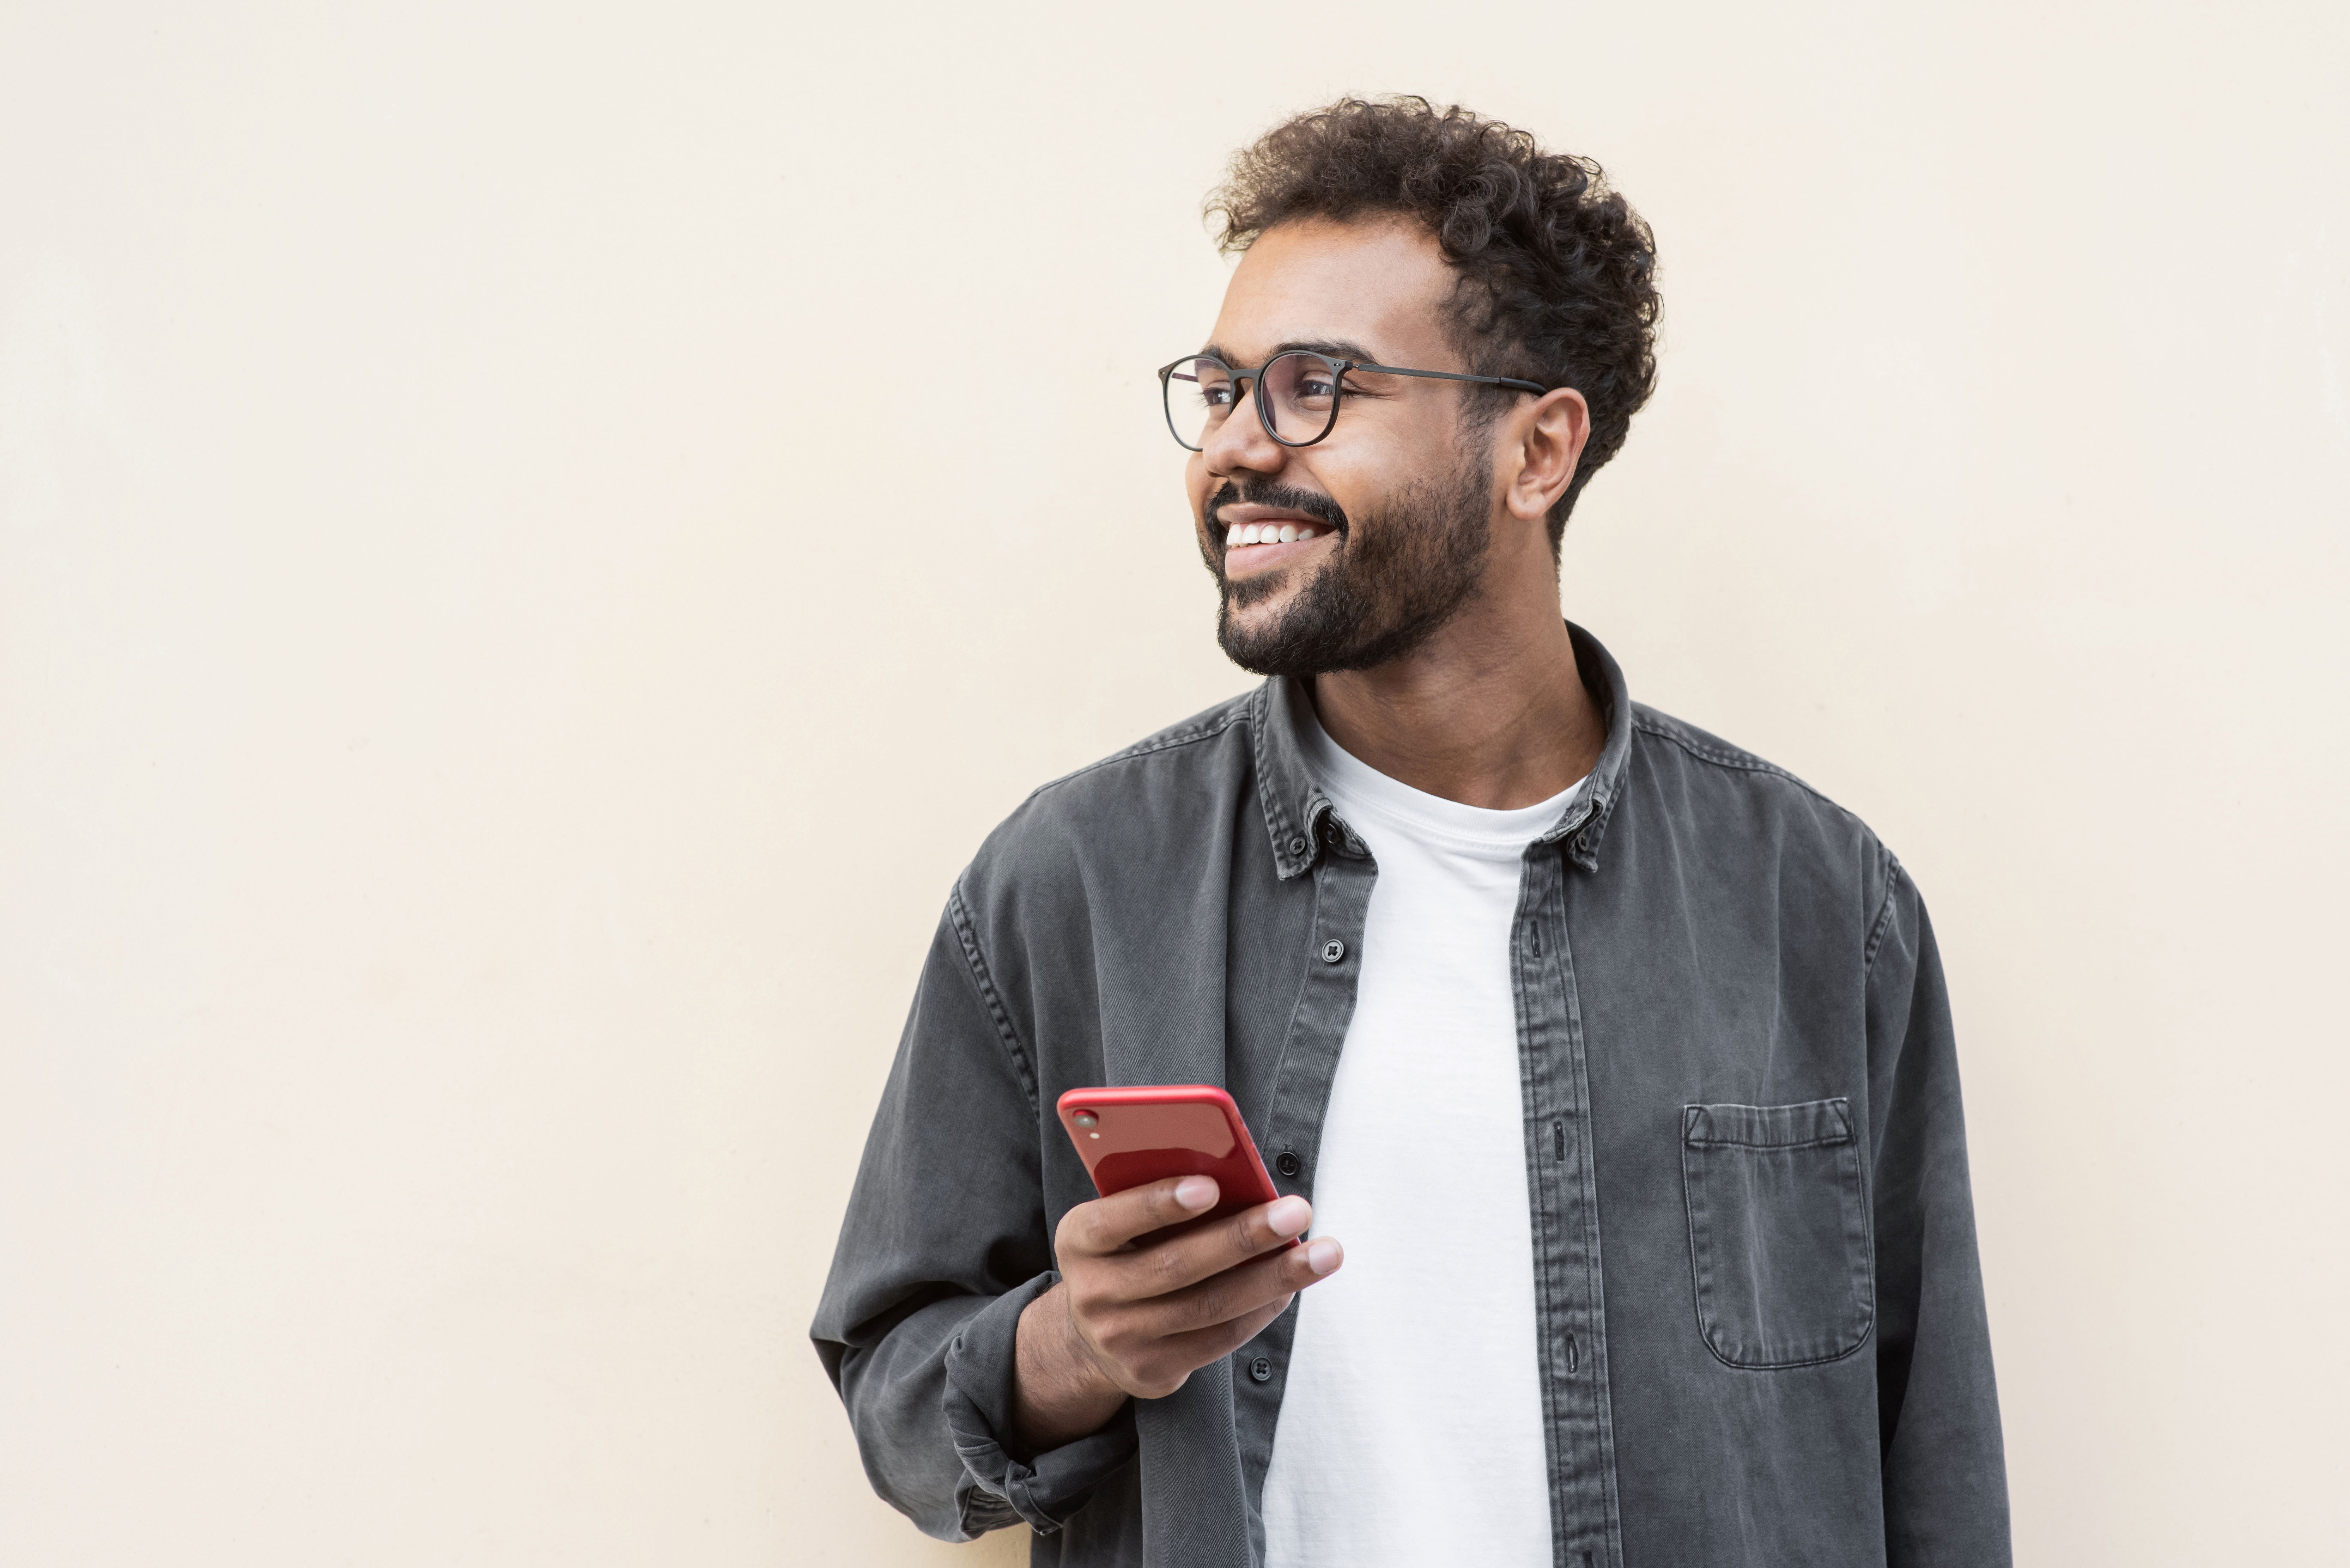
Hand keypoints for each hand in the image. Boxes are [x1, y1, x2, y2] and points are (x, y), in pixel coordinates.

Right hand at [1011, 1176, 1341, 1451]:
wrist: (1090, 1335)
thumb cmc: (1125, 1251)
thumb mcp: (1121, 1219)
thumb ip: (1160, 1197)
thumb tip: (1239, 1177)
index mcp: (1078, 1239)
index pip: (1113, 1219)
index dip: (1159, 1203)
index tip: (1210, 1185)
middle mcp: (1093, 1292)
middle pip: (1177, 1266)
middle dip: (1243, 1237)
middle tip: (1297, 1209)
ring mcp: (1122, 1338)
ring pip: (1209, 1306)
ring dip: (1273, 1277)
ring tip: (1323, 1252)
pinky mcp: (1154, 1371)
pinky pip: (1221, 1337)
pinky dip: (1263, 1308)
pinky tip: (1293, 1284)